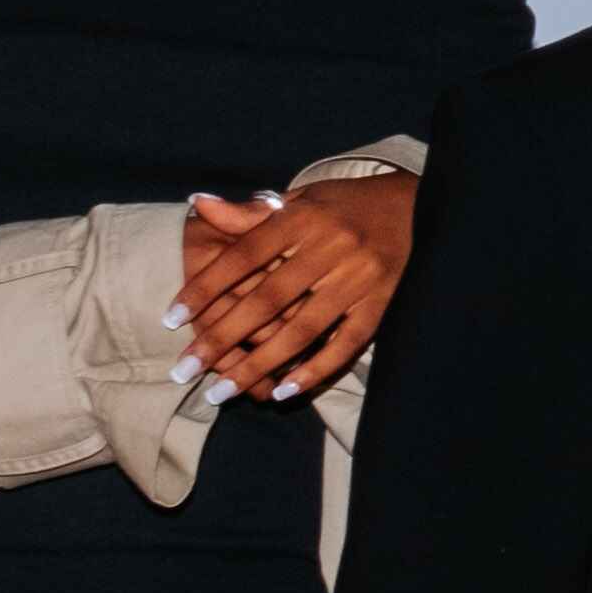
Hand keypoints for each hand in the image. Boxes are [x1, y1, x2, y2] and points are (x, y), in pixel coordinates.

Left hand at [173, 172, 417, 400]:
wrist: (420, 205)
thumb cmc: (347, 205)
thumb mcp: (300, 201)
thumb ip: (250, 214)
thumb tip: (198, 204)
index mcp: (303, 218)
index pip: (243, 256)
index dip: (205, 287)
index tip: (171, 319)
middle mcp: (330, 248)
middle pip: (266, 300)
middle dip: (221, 337)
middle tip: (184, 369)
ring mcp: (359, 278)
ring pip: (301, 330)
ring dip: (259, 364)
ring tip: (221, 391)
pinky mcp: (382, 303)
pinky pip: (345, 344)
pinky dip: (314, 370)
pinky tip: (282, 392)